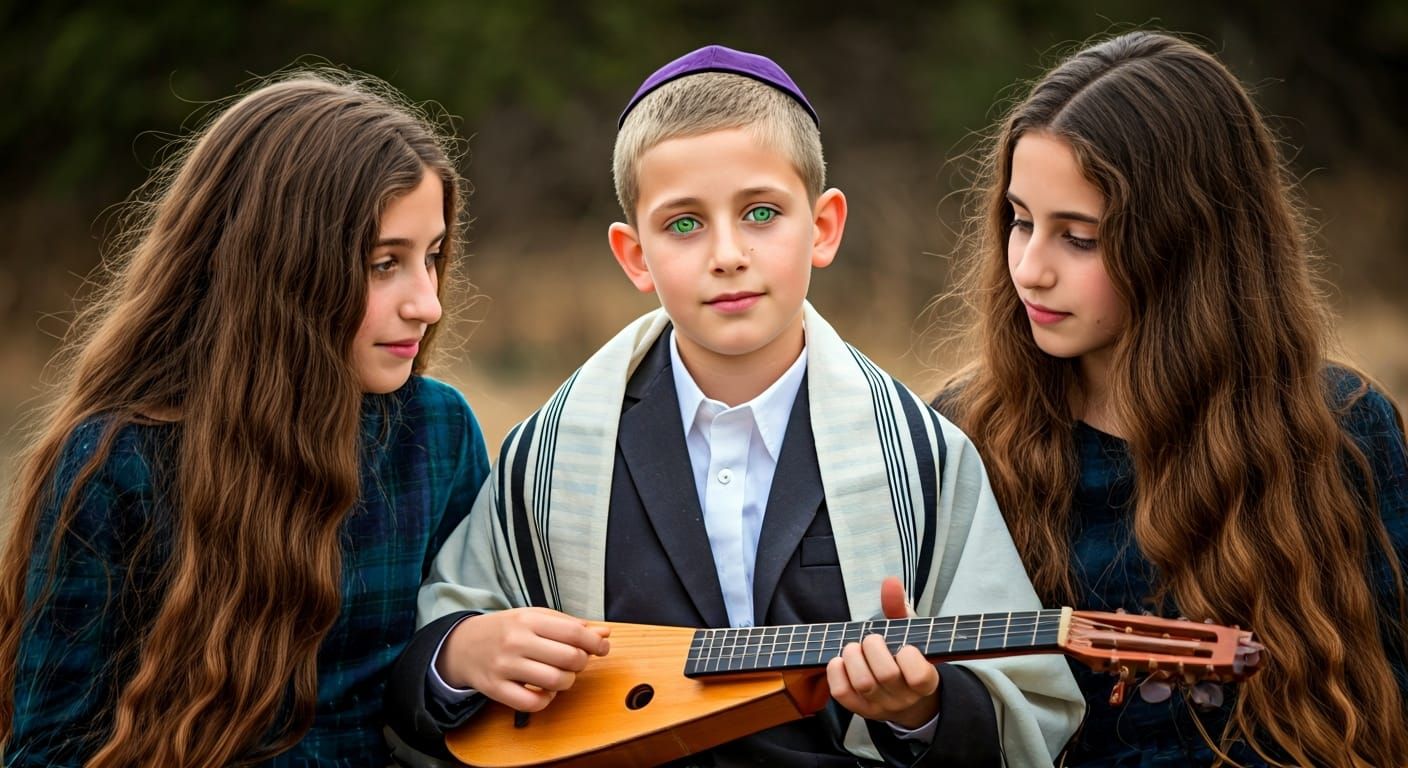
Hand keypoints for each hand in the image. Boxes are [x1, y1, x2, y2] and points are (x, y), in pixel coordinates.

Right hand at [437, 607, 610, 711]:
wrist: (463, 645)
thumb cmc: (506, 630)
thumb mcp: (535, 618)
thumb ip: (569, 625)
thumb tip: (605, 633)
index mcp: (528, 619)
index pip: (574, 632)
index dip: (595, 643)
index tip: (602, 647)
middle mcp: (516, 641)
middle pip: (569, 658)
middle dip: (582, 663)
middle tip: (577, 662)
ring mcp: (505, 666)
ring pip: (555, 681)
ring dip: (567, 682)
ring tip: (561, 675)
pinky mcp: (495, 689)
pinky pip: (532, 703)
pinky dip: (546, 700)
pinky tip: (544, 690)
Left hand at [825, 576, 939, 728]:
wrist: (904, 696)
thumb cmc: (906, 658)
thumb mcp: (910, 633)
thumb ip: (899, 608)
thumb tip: (890, 582)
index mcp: (925, 681)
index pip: (919, 676)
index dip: (909, 657)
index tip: (905, 646)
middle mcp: (904, 698)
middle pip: (886, 675)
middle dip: (874, 647)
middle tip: (871, 639)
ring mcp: (880, 706)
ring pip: (863, 683)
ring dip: (853, 656)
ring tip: (854, 647)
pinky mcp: (859, 709)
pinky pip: (842, 693)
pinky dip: (836, 671)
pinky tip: (841, 660)